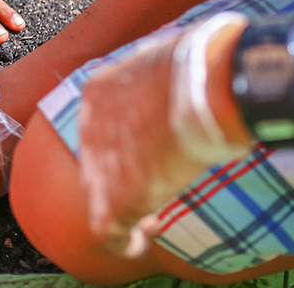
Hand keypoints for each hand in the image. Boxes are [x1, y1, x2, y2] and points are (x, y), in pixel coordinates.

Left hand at [79, 15, 252, 257]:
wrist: (204, 86)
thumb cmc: (202, 63)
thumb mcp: (173, 52)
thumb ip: (167, 69)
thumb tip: (193, 62)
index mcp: (99, 91)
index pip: (105, 125)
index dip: (130, 142)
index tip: (157, 149)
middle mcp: (88, 128)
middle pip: (100, 162)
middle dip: (127, 176)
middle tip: (159, 183)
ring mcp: (98, 166)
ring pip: (102, 198)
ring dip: (129, 209)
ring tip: (155, 217)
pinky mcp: (113, 200)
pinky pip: (111, 233)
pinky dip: (129, 240)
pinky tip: (148, 236)